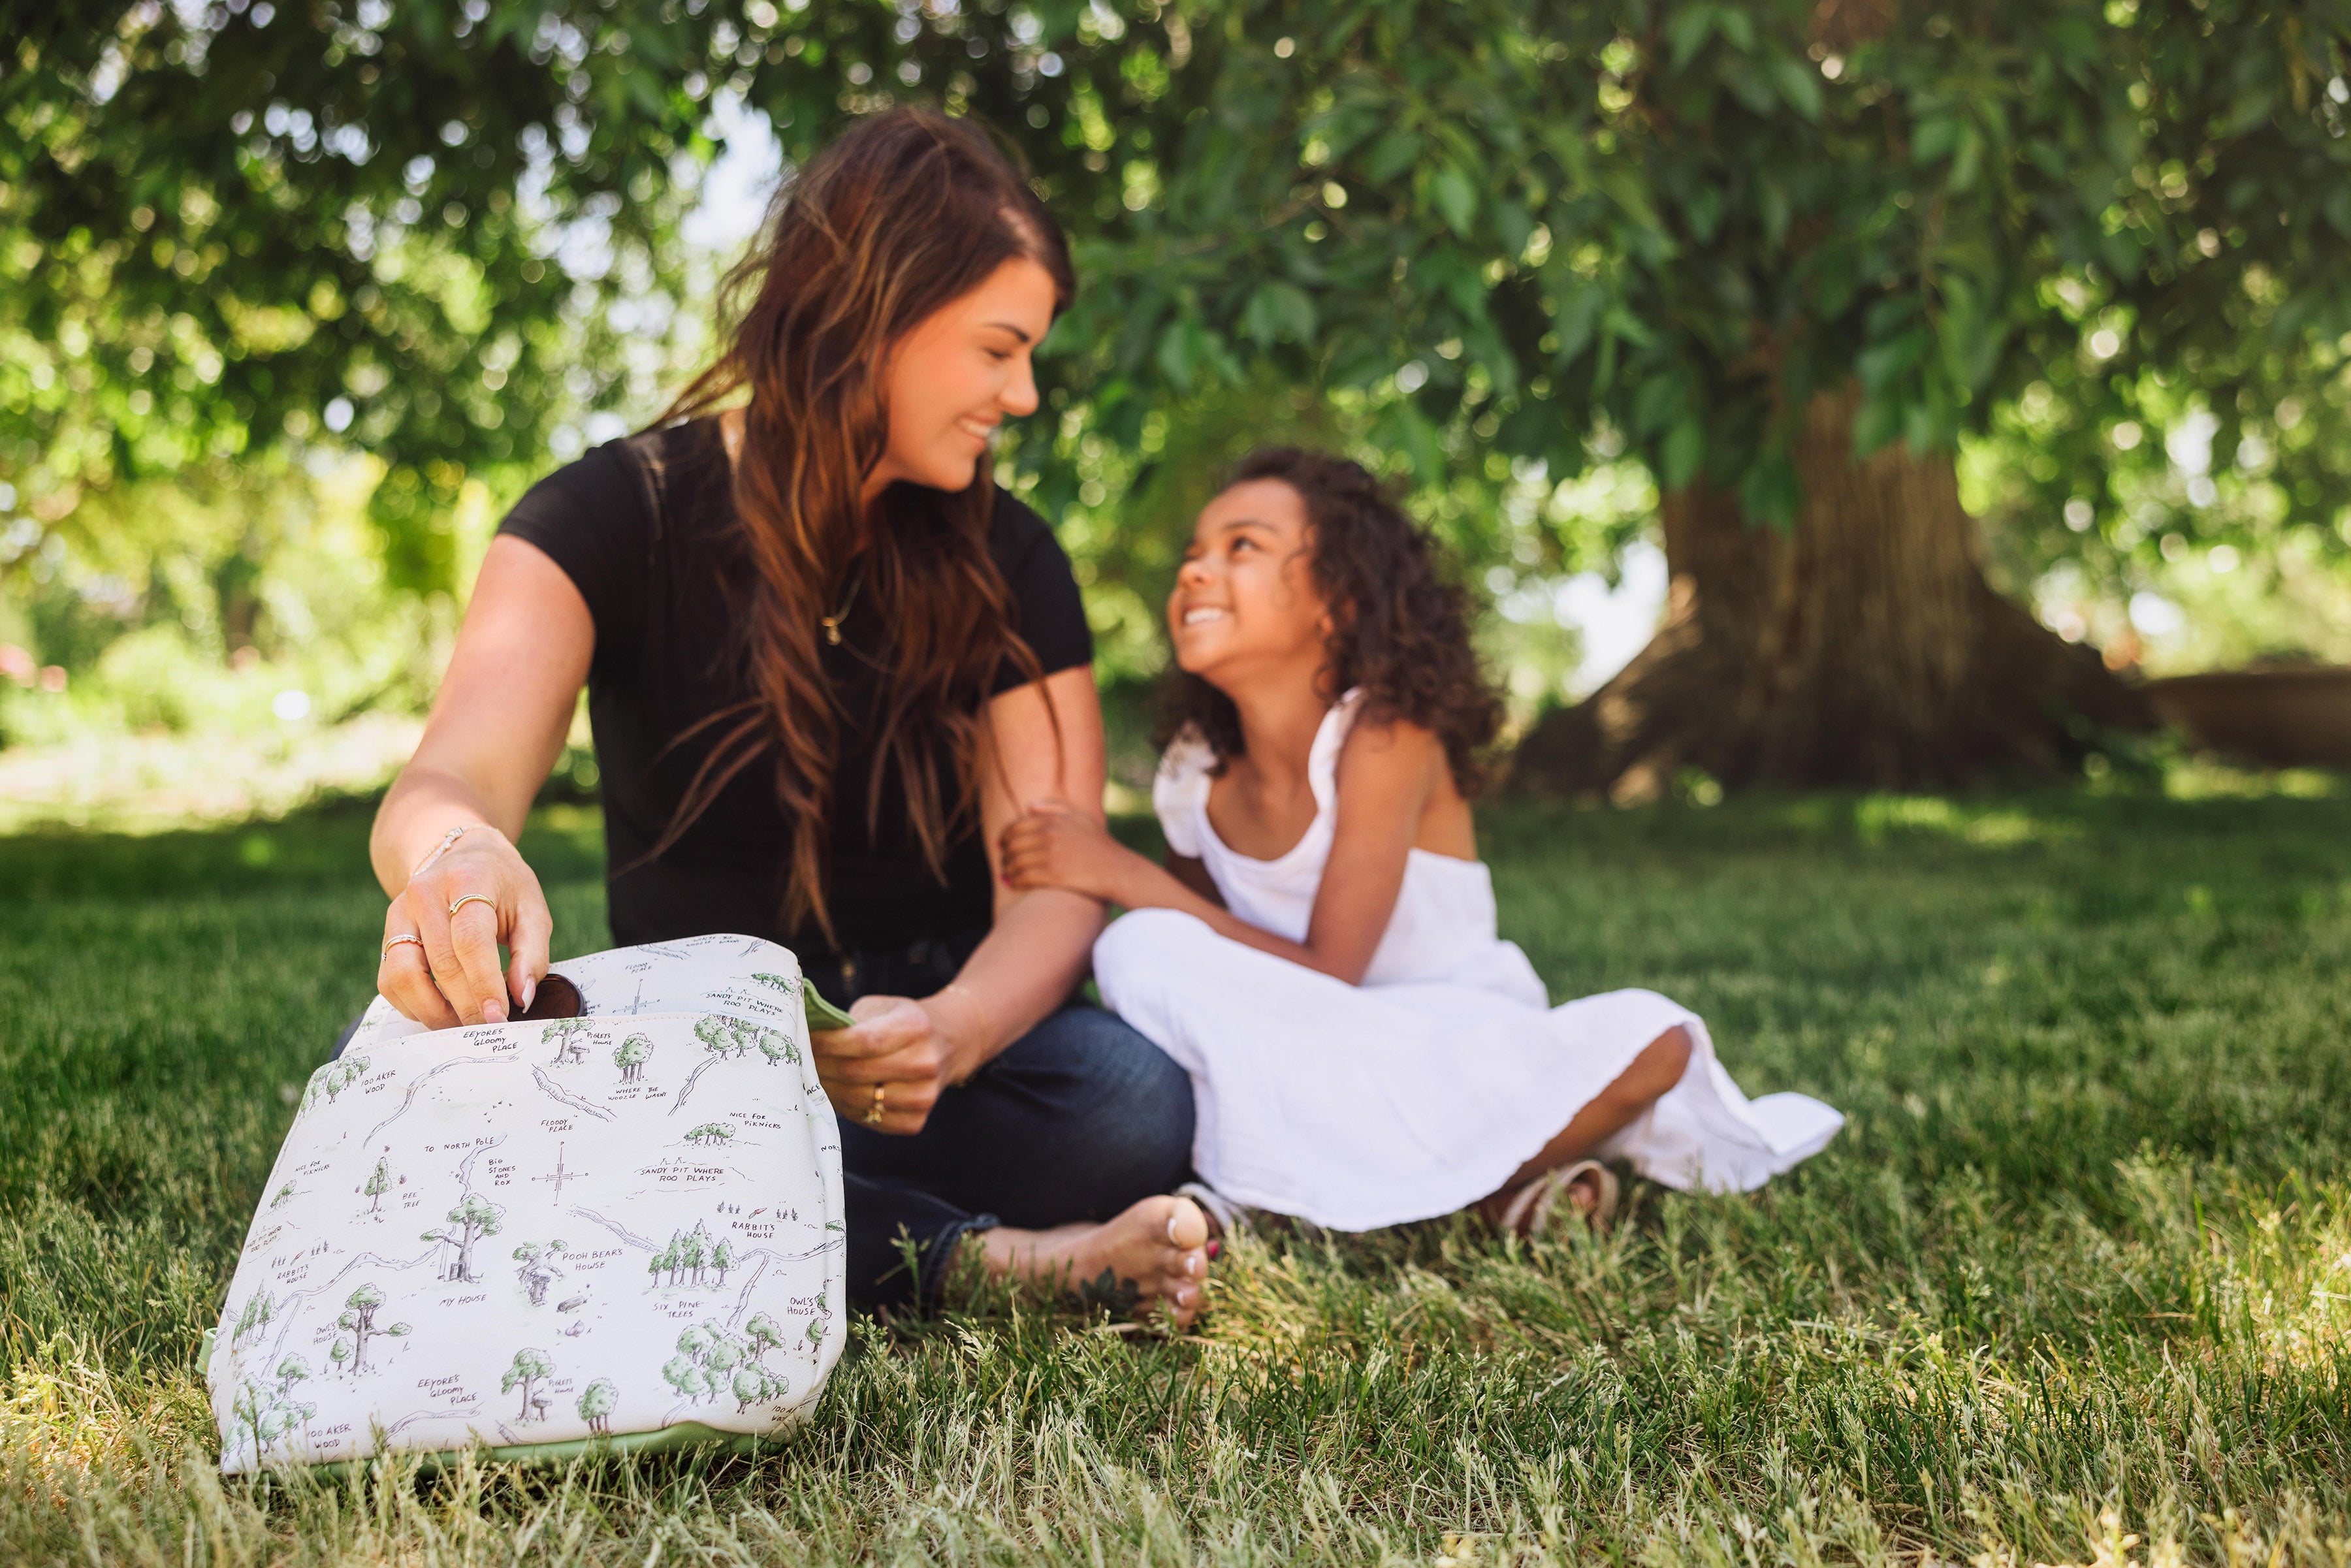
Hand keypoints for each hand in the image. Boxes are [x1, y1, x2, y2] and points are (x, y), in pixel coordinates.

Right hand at [377, 827, 553, 1028]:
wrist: (462, 856)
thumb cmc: (503, 887)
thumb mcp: (532, 909)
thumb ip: (532, 954)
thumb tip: (522, 997)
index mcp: (466, 880)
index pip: (470, 939)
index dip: (484, 984)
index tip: (499, 1017)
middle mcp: (424, 894)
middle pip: (439, 962)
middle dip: (465, 1005)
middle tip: (488, 1027)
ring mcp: (398, 913)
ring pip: (402, 974)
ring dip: (433, 1010)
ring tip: (463, 1024)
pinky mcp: (388, 934)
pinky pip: (389, 980)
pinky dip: (413, 1004)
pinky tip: (441, 1011)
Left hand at [811, 995, 966, 1135]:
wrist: (946, 1045)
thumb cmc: (901, 1023)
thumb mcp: (882, 1010)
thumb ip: (849, 1024)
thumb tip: (803, 1038)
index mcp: (917, 1027)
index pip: (864, 1041)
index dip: (828, 1044)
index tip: (803, 1041)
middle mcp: (925, 1064)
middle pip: (857, 1072)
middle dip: (821, 1067)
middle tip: (799, 1061)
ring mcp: (923, 1096)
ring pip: (859, 1099)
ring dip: (830, 1090)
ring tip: (814, 1078)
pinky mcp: (916, 1121)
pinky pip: (869, 1119)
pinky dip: (848, 1108)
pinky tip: (839, 1094)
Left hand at [998, 805, 1133, 900]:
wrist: (1116, 869)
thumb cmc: (1100, 844)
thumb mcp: (1081, 818)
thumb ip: (1056, 807)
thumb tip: (1030, 806)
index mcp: (1054, 820)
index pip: (1016, 826)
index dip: (1005, 836)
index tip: (1001, 844)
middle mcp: (1049, 835)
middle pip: (1013, 845)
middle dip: (1004, 854)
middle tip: (1002, 861)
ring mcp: (1050, 855)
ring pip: (1016, 862)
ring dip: (1007, 870)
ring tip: (1006, 875)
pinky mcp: (1053, 875)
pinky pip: (1024, 877)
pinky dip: (1014, 881)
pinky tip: (1013, 884)